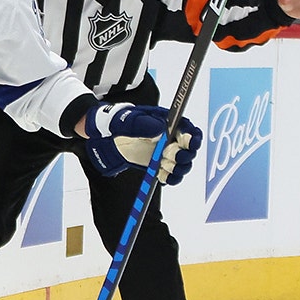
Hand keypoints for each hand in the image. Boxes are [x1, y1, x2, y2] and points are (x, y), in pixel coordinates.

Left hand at [82, 103, 202, 181]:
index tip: (190, 143)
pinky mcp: (159, 164)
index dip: (193, 136)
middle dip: (184, 155)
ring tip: (164, 168)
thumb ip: (142, 125)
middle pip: (189, 149)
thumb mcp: (126, 121)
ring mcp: (165, 152)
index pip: (187, 128)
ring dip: (178, 168)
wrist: (106, 137)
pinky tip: (162, 178)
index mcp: (166, 122)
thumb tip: (160, 129)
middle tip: (171, 157)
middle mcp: (170, 137)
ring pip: (182, 163)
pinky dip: (170, 178)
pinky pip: (171, 174)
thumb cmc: (117, 123)